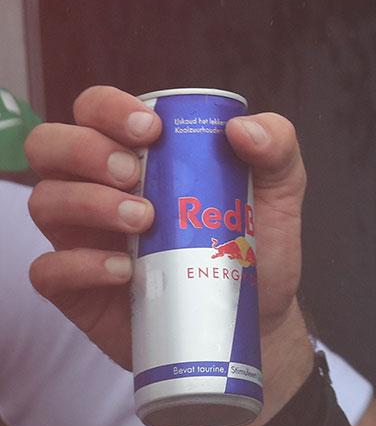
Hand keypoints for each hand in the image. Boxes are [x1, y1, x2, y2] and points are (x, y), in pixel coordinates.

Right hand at [27, 86, 314, 425]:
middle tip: (134, 173)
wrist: (258, 318)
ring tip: (143, 220)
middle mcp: (98, 186)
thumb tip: (242, 128)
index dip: (109, 108)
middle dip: (85, 149)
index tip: (151, 129)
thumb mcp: (280, 190)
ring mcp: (83, 237)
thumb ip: (276, 147)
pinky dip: (80, 264)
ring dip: (87, 203)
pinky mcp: (77, 289)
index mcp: (138, 151)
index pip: (96, 109)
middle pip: (50, 145)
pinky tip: (125, 271)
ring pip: (45, 201)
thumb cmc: (257, 243)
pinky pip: (48, 269)